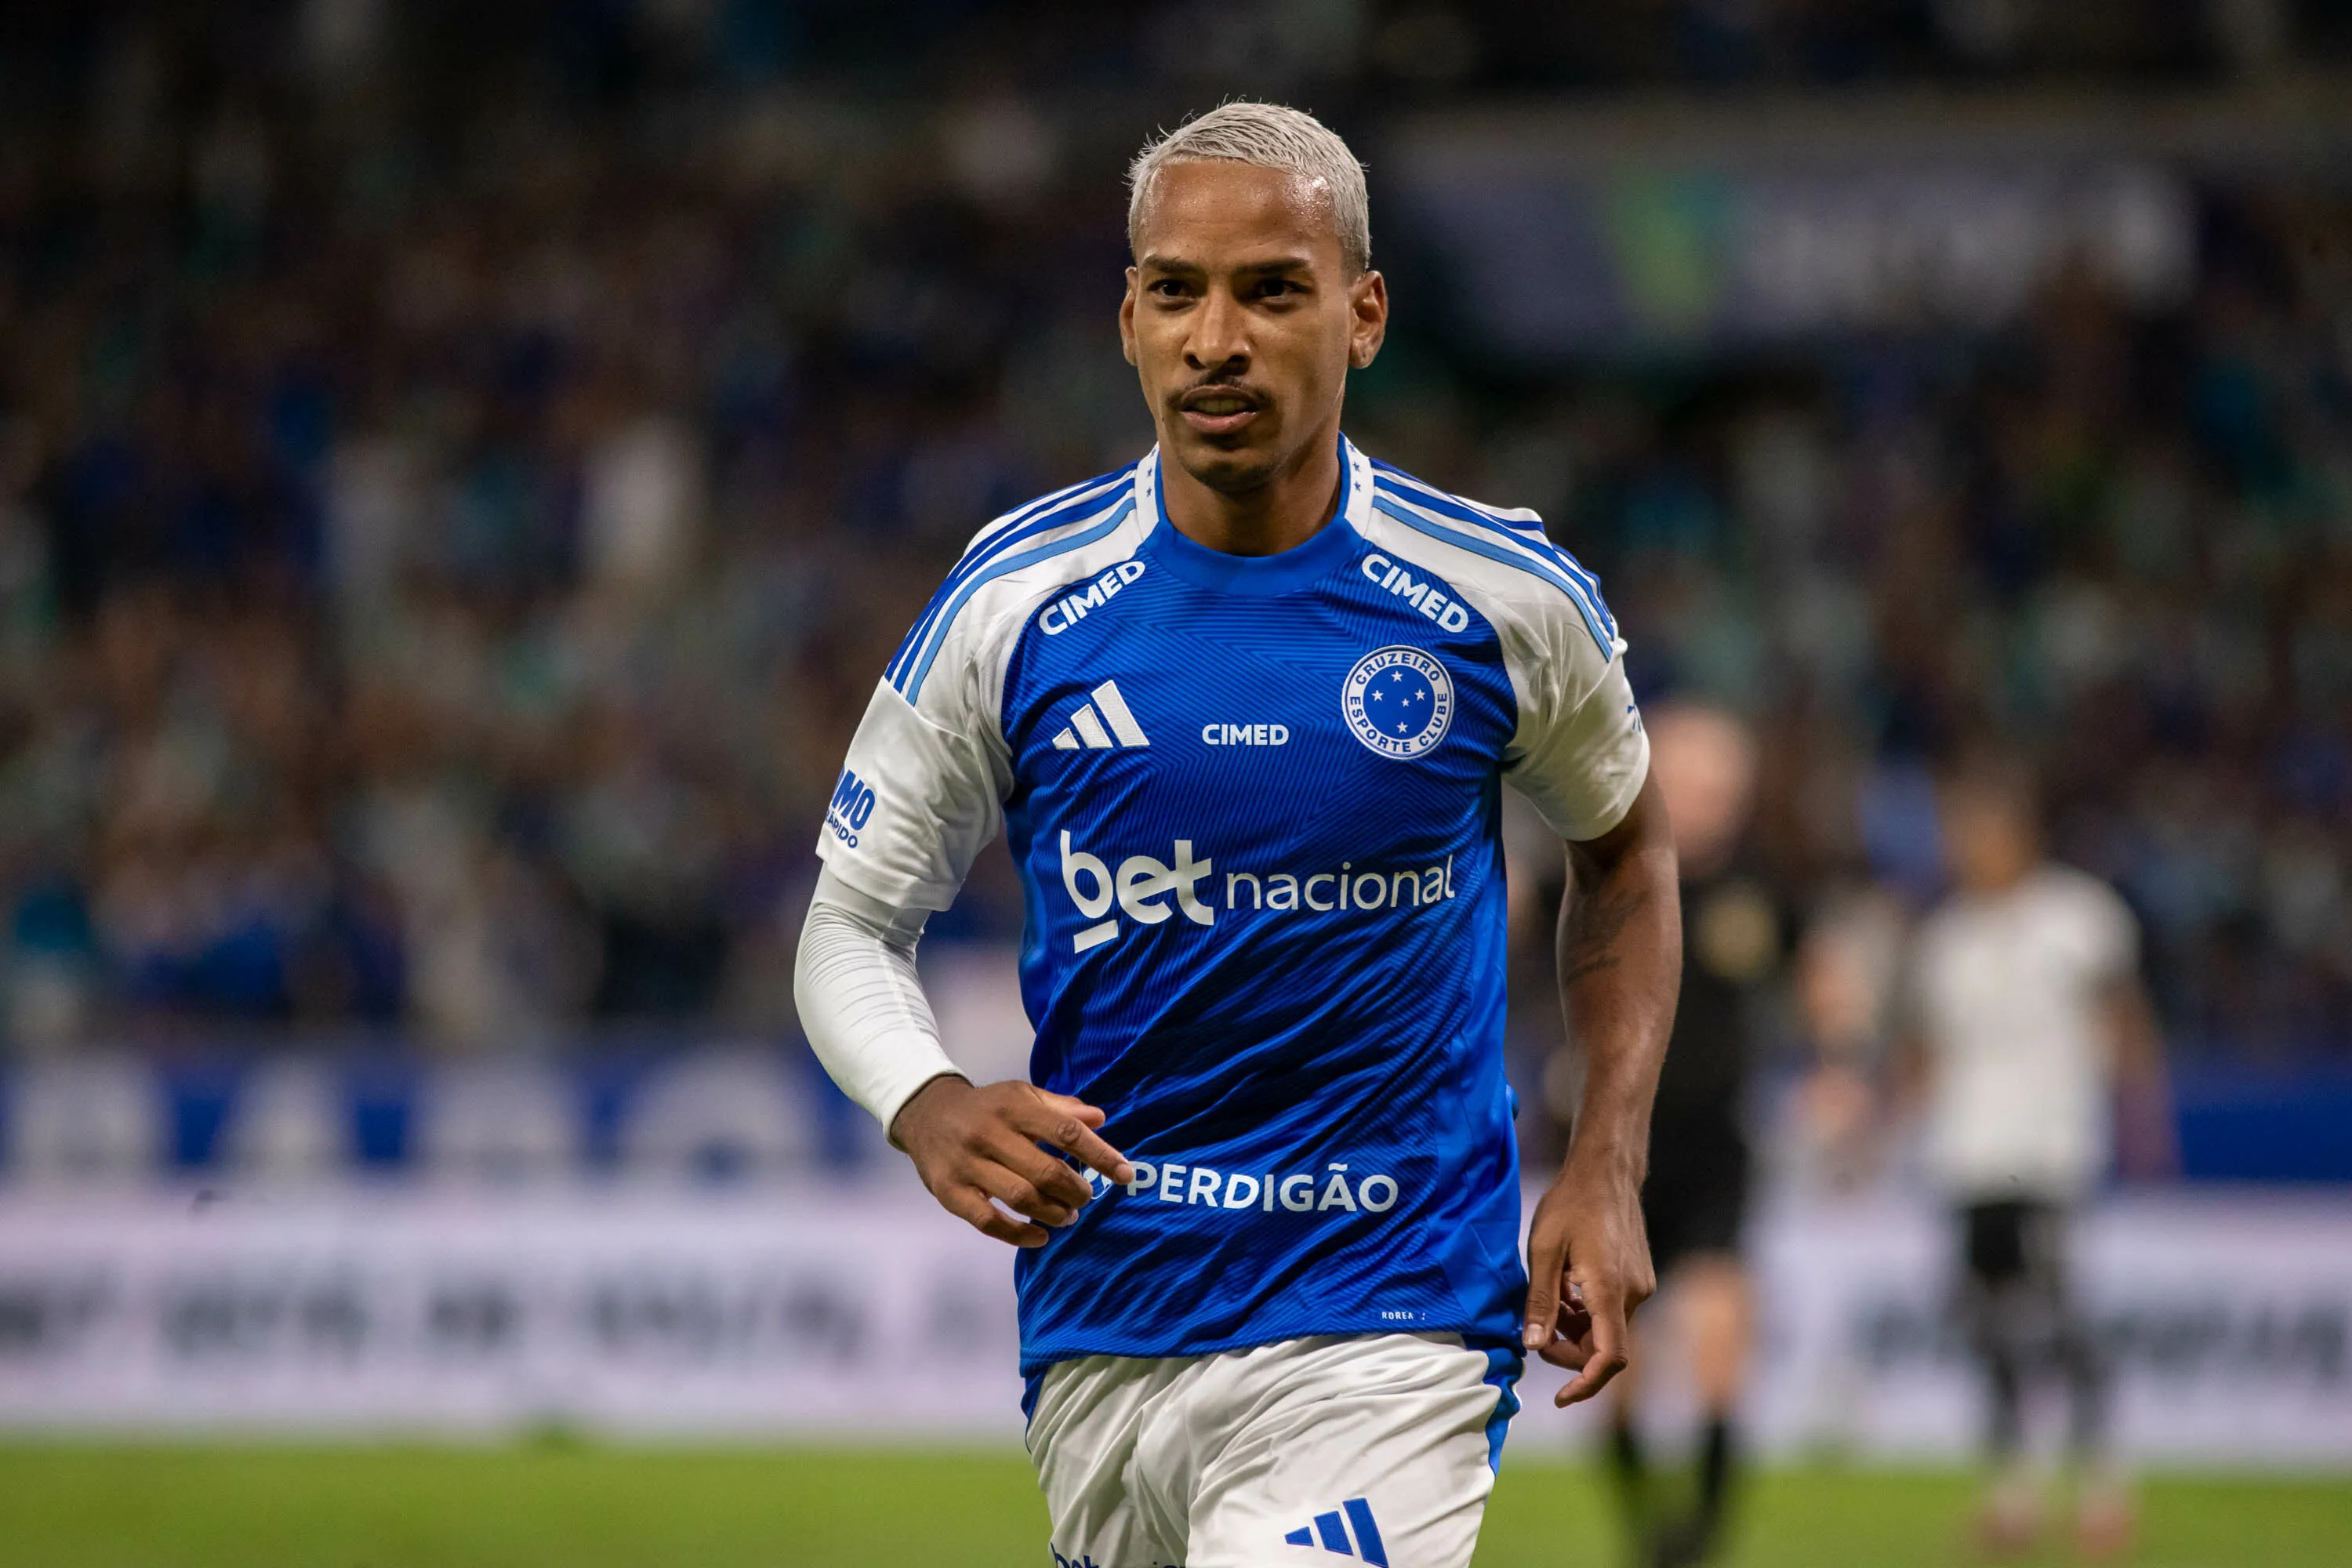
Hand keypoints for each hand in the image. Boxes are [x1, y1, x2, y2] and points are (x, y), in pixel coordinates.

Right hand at [890, 1076, 1134, 1247]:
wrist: (925, 1113)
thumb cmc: (988, 1106)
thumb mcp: (1022, 1095)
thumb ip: (1060, 1108)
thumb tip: (1100, 1120)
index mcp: (1013, 1106)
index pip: (1066, 1133)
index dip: (1100, 1155)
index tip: (1125, 1174)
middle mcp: (989, 1134)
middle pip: (1046, 1172)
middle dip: (1076, 1191)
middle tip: (1086, 1198)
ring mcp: (967, 1165)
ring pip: (1021, 1198)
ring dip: (1053, 1213)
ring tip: (1068, 1216)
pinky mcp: (950, 1192)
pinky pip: (989, 1222)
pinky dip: (1019, 1234)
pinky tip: (1040, 1236)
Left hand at [1523, 1150, 1654, 1405]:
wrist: (1606, 1171)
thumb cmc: (1571, 1205)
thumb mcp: (1543, 1251)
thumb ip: (1540, 1301)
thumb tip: (1532, 1345)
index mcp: (1610, 1292)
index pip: (1609, 1358)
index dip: (1585, 1384)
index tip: (1560, 1398)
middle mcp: (1634, 1294)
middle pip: (1604, 1347)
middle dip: (1569, 1350)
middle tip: (1537, 1331)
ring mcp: (1641, 1286)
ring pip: (1607, 1329)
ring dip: (1577, 1329)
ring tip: (1552, 1296)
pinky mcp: (1640, 1277)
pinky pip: (1613, 1311)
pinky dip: (1588, 1312)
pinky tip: (1569, 1285)